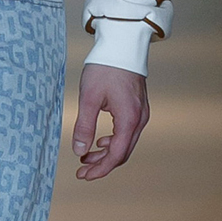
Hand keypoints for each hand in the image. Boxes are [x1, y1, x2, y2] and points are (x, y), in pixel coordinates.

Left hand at [72, 63, 148, 179]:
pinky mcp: (138, 108)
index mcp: (128, 119)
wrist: (122, 45)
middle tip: (82, 171)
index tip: (83, 175)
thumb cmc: (105, 68)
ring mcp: (142, 114)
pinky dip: (114, 141)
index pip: (116, 155)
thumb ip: (84, 126)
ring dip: (107, 153)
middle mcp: (140, 119)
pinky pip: (128, 132)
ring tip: (87, 156)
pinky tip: (101, 140)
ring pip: (126, 144)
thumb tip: (79, 151)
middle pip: (123, 153)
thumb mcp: (89, 98)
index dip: (100, 169)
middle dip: (102, 164)